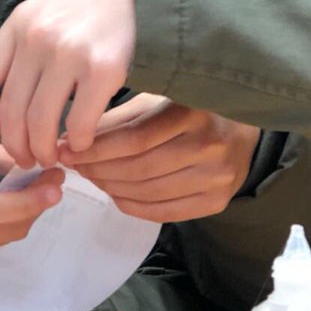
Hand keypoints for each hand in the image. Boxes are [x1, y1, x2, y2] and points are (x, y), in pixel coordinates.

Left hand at [0, 0, 136, 168]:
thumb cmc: (92, 9)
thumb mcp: (45, 14)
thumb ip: (22, 49)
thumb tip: (5, 107)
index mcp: (18, 24)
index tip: (0, 131)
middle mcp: (37, 37)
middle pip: (9, 111)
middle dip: (16, 146)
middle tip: (29, 159)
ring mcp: (69, 53)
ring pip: (40, 124)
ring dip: (44, 150)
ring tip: (53, 157)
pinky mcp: (103, 69)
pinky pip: (80, 123)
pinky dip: (79, 142)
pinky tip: (83, 142)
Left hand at [60, 93, 259, 221]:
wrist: (244, 127)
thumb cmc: (190, 106)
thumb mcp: (157, 98)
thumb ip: (118, 118)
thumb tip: (71, 140)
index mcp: (193, 110)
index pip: (133, 139)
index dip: (94, 149)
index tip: (65, 149)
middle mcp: (210, 145)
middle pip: (138, 168)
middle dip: (96, 169)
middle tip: (72, 165)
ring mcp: (217, 177)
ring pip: (147, 192)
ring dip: (109, 187)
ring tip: (91, 177)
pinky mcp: (218, 201)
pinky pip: (163, 212)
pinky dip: (131, 205)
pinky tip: (115, 193)